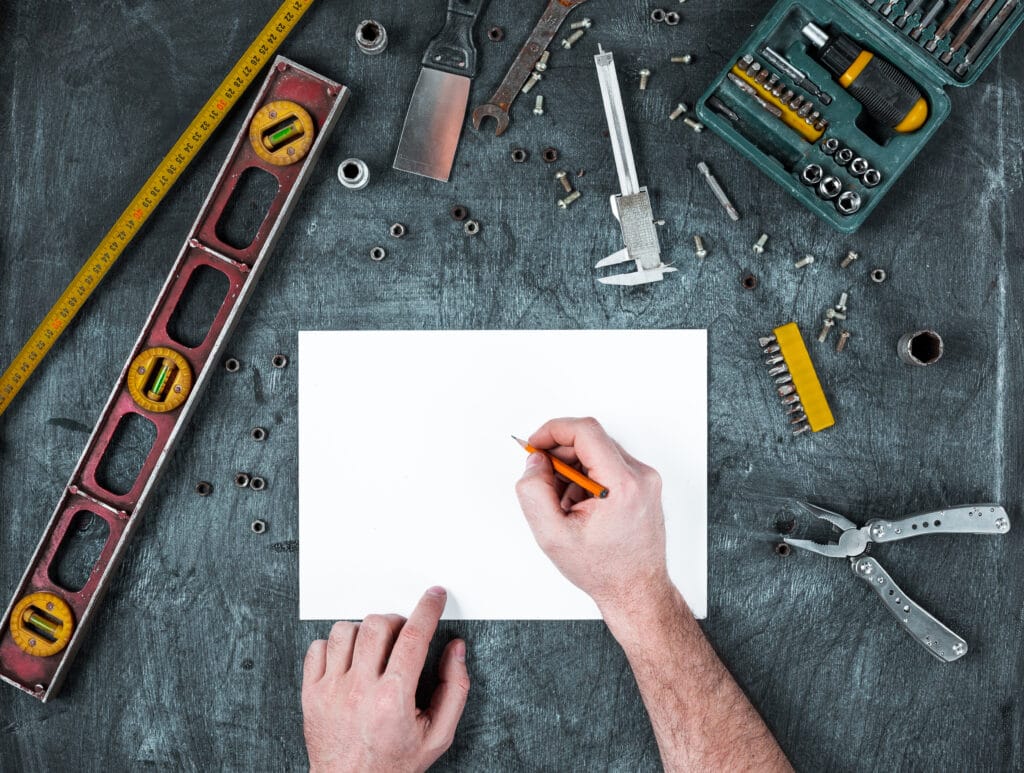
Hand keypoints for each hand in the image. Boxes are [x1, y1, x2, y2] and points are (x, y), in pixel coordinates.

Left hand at [301, 587, 469, 772]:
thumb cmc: (393, 765)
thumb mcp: (438, 735)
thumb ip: (455, 689)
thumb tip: (455, 650)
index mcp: (393, 699)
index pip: (414, 637)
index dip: (428, 609)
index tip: (434, 596)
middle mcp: (359, 690)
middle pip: (378, 625)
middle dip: (397, 621)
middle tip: (403, 635)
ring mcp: (331, 690)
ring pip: (346, 630)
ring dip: (365, 631)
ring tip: (374, 649)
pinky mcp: (310, 694)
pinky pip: (317, 647)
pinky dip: (334, 645)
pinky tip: (348, 660)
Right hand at [514, 417, 670, 615]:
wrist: (636, 589)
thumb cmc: (602, 569)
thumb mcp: (552, 535)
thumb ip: (534, 492)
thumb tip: (535, 461)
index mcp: (621, 485)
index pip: (585, 432)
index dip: (553, 431)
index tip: (535, 445)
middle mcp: (640, 476)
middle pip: (591, 439)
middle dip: (560, 455)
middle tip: (543, 481)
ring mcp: (646, 479)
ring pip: (598, 451)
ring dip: (573, 469)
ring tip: (565, 504)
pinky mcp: (644, 484)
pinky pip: (608, 464)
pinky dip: (587, 477)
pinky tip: (580, 507)